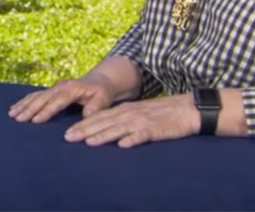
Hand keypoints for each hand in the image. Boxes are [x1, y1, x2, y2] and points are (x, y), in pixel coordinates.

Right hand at [8, 74, 114, 123]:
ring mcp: (54, 87)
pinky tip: (15, 108)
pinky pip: (35, 95)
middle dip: (29, 109)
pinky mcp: (51, 90)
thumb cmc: (102, 92)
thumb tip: (86, 117)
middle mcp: (60, 86)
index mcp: (72, 89)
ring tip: (12, 114)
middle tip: (18, 119)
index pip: (57, 101)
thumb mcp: (103, 99)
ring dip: (24, 105)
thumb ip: (95, 108)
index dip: (46, 111)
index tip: (35, 120)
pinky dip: (24, 102)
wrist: (101, 80)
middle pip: (42, 98)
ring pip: (36, 96)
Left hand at [63, 93, 199, 147]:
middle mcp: (130, 114)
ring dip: (103, 135)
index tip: (67, 133)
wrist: (187, 109)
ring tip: (89, 142)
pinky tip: (122, 145)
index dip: (83, 125)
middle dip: (85, 130)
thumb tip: (105, 130)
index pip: (100, 118)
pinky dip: (132, 139)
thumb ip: (122, 120)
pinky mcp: (156, 129)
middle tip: (68, 138)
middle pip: (104, 123)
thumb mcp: (138, 113)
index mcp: (125, 110)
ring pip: (119, 128)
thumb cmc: (161, 113)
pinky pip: (142, 135)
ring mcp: (142, 121)